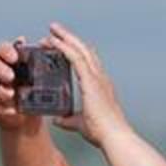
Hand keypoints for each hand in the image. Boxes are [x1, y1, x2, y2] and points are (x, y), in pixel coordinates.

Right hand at [0, 36, 43, 133]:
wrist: (29, 117)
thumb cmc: (37, 91)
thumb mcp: (44, 76)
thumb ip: (42, 57)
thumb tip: (43, 42)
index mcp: (7, 57)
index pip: (1, 48)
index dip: (6, 51)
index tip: (14, 58)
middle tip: (10, 77)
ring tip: (11, 95)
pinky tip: (9, 110)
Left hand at [43, 21, 130, 147]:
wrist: (114, 137)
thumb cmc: (102, 133)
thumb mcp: (81, 124)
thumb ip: (69, 120)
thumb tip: (57, 120)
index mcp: (100, 86)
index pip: (88, 61)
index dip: (75, 50)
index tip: (62, 45)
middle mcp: (100, 78)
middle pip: (84, 50)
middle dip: (69, 38)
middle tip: (54, 30)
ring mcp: (97, 78)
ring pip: (80, 49)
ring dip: (65, 37)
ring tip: (52, 29)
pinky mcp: (90, 81)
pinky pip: (75, 57)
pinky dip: (63, 47)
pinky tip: (53, 41)